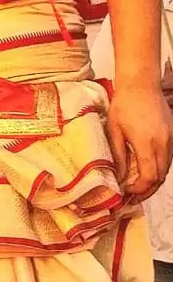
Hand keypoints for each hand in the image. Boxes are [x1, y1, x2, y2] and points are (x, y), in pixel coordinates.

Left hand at [107, 84, 172, 202]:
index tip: (127, 193)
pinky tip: (148, 170)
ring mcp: (171, 139)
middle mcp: (163, 144)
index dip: (140, 189)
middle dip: (148, 190)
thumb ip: (118, 155)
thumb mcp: (114, 130)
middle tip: (133, 196)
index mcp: (147, 143)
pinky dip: (159, 168)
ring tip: (140, 187)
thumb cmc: (124, 104)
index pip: (150, 177)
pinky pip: (168, 158)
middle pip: (161, 177)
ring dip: (155, 181)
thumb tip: (119, 176)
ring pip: (166, 169)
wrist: (141, 84)